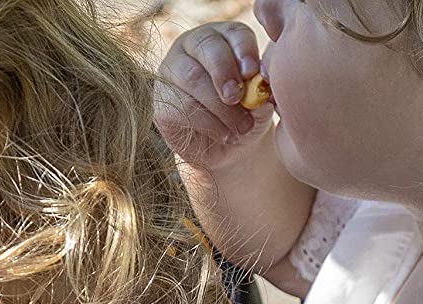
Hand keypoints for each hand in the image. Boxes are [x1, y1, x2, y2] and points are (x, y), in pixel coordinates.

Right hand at [155, 23, 272, 171]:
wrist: (231, 151)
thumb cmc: (247, 117)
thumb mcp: (260, 102)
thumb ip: (260, 88)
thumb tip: (260, 81)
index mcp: (224, 38)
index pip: (233, 32)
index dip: (243, 50)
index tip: (253, 73)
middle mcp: (194, 46)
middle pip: (206, 46)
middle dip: (224, 72)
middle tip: (238, 98)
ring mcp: (172, 69)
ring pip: (192, 77)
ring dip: (219, 105)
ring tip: (241, 127)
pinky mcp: (161, 99)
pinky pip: (181, 106)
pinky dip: (207, 123)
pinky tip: (225, 135)